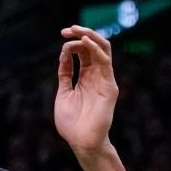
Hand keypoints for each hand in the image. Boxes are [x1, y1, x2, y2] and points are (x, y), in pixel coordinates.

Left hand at [54, 25, 118, 156]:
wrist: (80, 142)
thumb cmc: (71, 123)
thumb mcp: (63, 92)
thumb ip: (65, 73)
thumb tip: (63, 54)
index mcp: (85, 78)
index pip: (83, 52)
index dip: (72, 42)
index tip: (61, 37)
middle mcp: (97, 76)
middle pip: (94, 47)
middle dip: (81, 34)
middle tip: (67, 29)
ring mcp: (105, 80)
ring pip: (104, 50)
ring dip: (90, 36)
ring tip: (76, 30)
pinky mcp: (109, 87)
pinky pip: (106, 63)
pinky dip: (95, 49)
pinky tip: (84, 42)